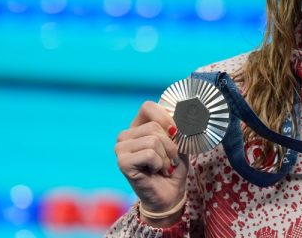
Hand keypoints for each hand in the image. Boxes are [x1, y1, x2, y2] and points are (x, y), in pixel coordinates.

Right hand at [115, 101, 186, 225]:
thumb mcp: (179, 142)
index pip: (148, 107)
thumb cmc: (173, 167)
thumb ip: (177, 126)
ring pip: (153, 140)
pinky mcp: (122, 162)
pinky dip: (159, 164)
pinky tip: (156, 172)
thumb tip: (181, 115)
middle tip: (170, 159)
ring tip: (164, 166)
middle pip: (154, 126)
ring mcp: (121, 148)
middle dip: (171, 144)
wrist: (170, 194)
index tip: (176, 133)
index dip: (166, 117)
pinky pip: (149, 153)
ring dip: (166, 156)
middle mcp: (126, 135)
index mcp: (138, 126)